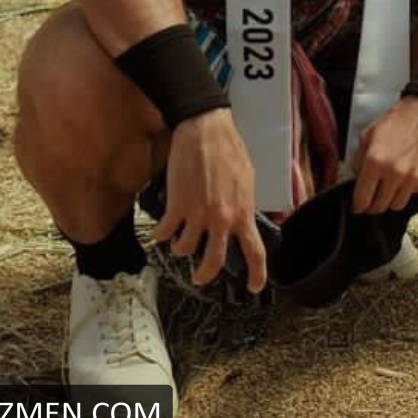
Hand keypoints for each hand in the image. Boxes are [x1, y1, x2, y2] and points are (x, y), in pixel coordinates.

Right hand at [152, 108, 267, 291]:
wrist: (205, 130)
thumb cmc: (229, 149)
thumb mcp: (247, 180)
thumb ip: (244, 205)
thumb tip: (242, 220)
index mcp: (243, 212)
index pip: (254, 252)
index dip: (256, 274)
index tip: (253, 287)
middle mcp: (221, 219)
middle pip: (213, 263)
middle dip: (204, 275)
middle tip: (200, 277)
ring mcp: (197, 214)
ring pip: (184, 249)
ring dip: (180, 248)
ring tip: (178, 241)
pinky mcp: (176, 206)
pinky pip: (164, 233)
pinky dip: (161, 235)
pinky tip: (161, 230)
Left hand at [350, 95, 417, 214]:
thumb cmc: (401, 118)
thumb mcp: (370, 132)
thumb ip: (359, 157)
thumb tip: (356, 175)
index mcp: (375, 160)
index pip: (362, 198)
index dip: (358, 205)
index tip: (358, 206)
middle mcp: (394, 173)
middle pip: (379, 206)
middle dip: (373, 204)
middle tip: (373, 197)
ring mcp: (412, 178)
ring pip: (397, 205)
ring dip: (391, 199)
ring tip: (390, 187)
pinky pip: (413, 194)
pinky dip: (407, 189)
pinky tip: (406, 175)